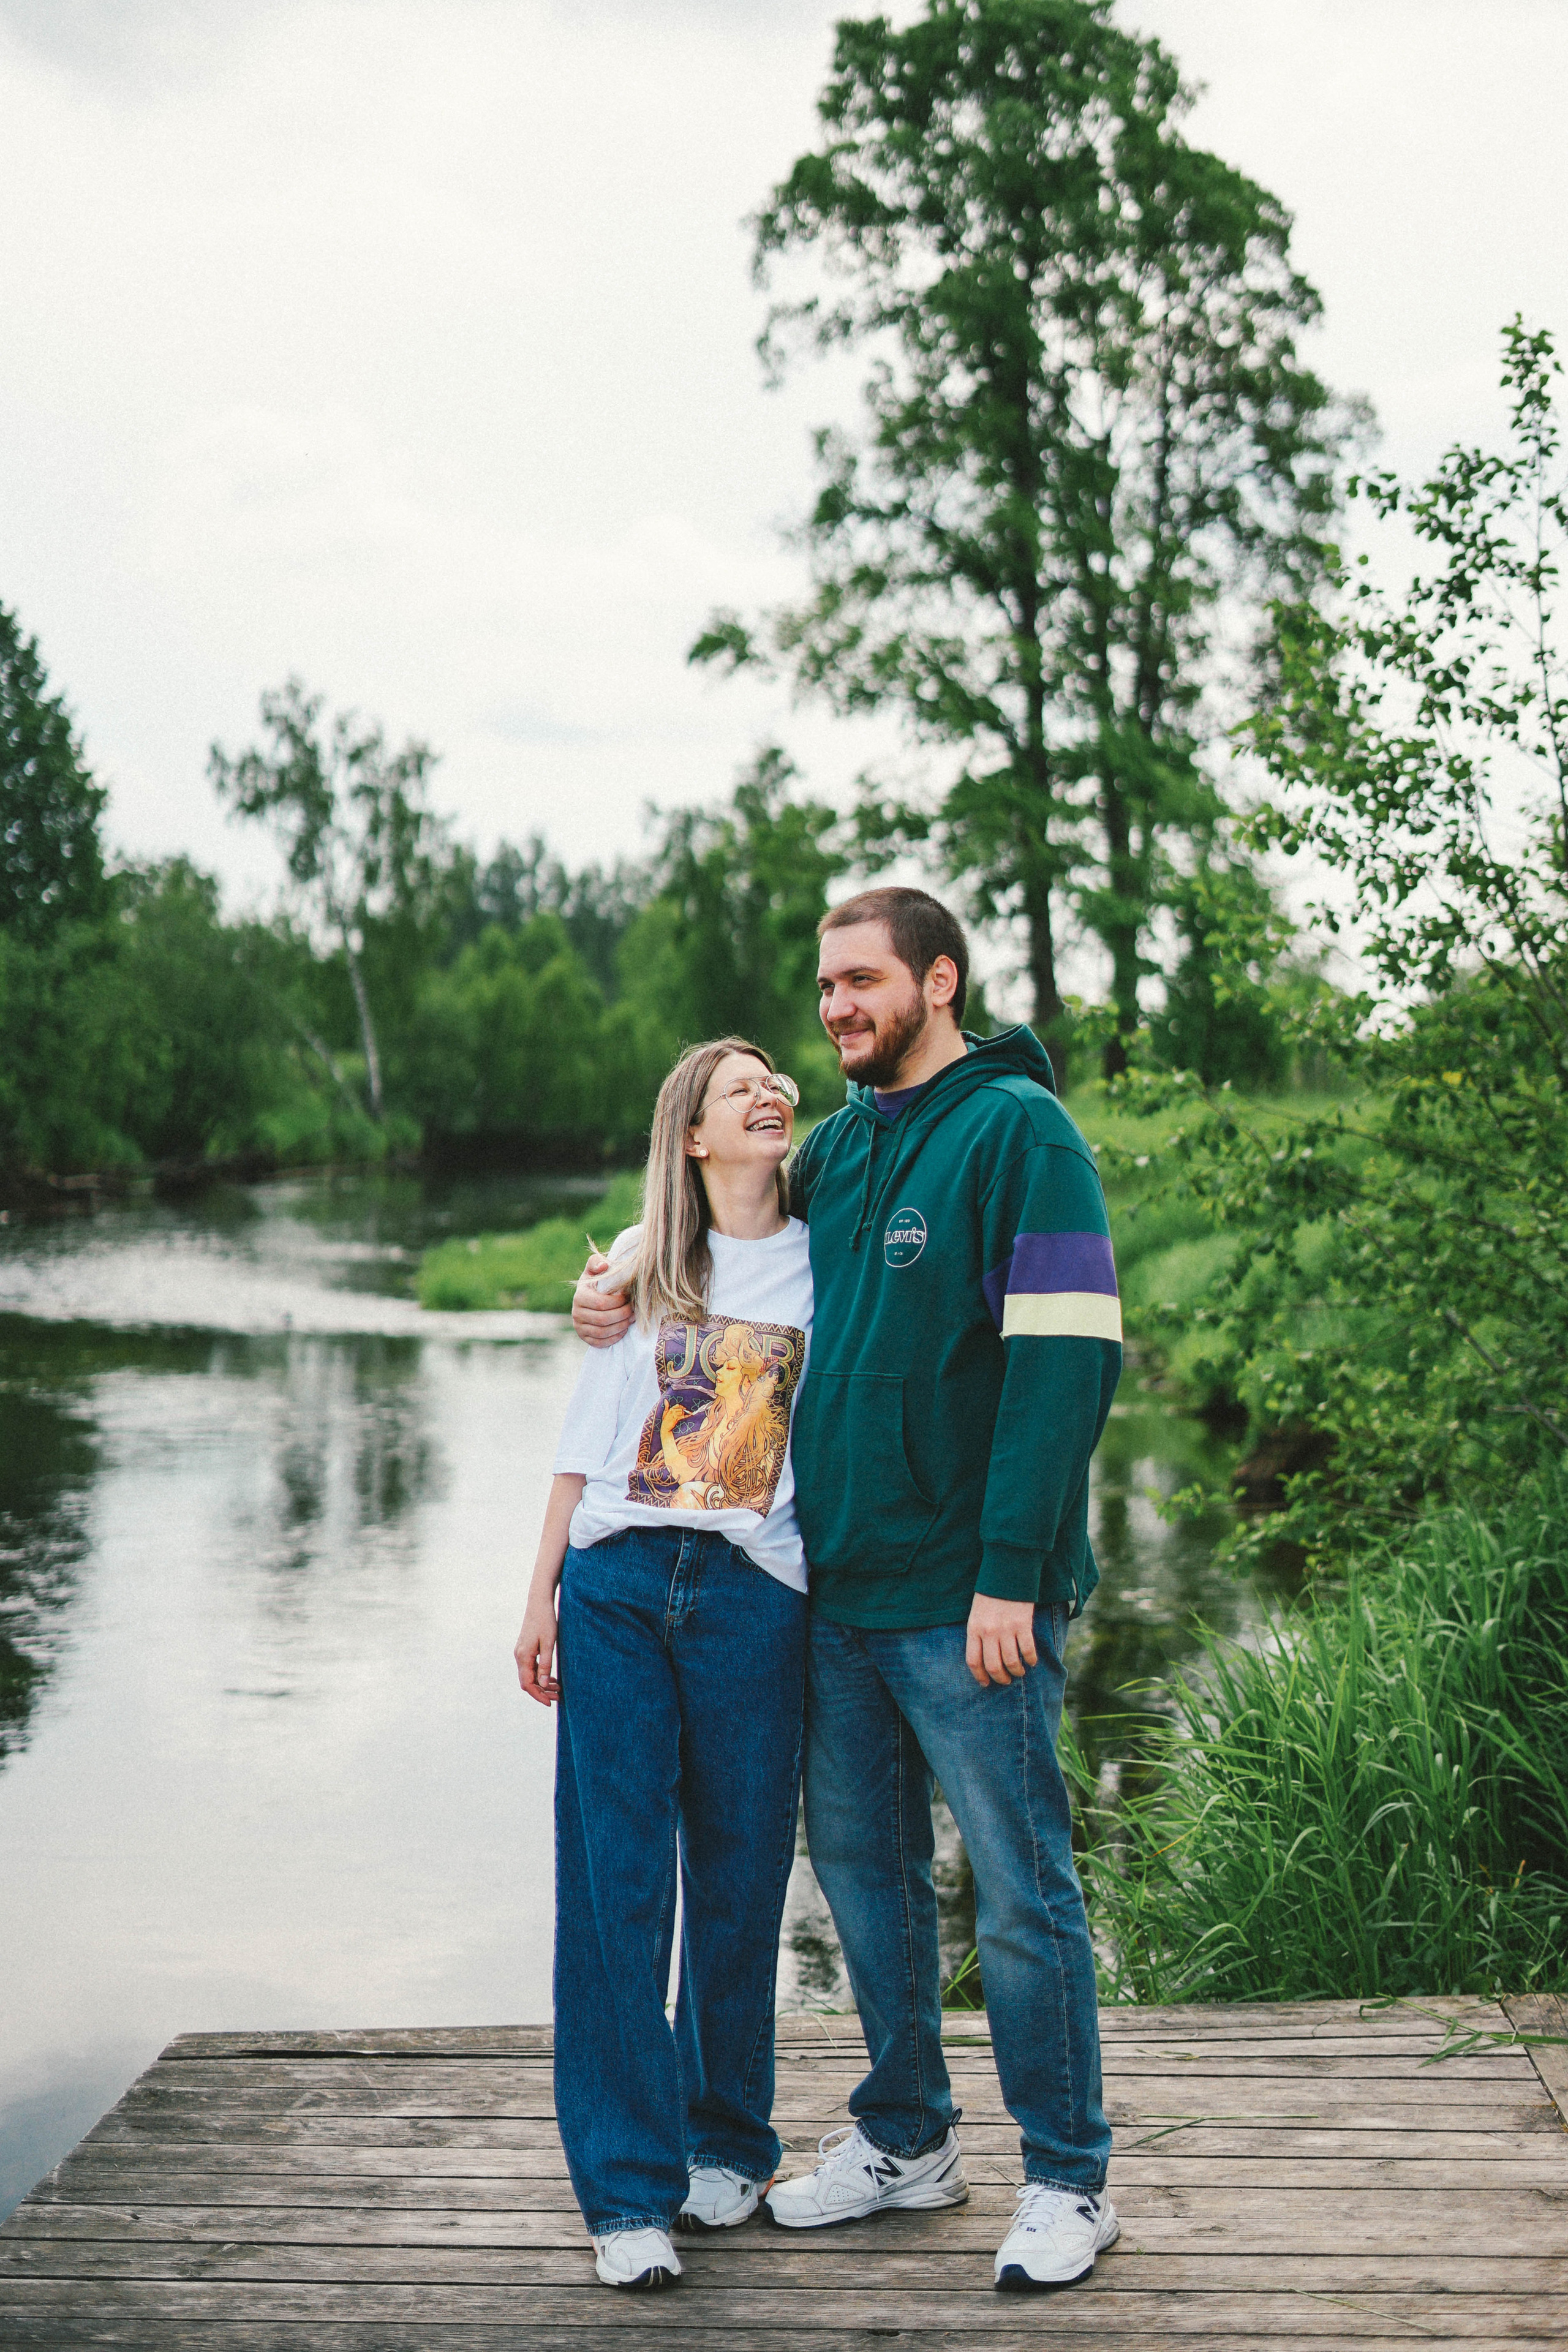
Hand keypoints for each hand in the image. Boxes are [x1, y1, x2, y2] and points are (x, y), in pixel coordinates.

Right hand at [514, 1591, 560, 1706]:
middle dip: (542, 1692)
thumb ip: (546, 1664)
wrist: (539, 1603)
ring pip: (530, 1675)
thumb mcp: (549, 1643)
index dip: (538, 1696)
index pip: (528, 1684)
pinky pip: (531, 1667)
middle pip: (528, 1682)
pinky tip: (552, 1678)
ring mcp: (521, 1652)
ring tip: (558, 1688)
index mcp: (524, 1656)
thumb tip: (544, 1684)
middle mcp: (519, 1656)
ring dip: (542, 1684)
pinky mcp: (526, 1649)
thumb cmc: (546, 1621)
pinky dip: (541, 1675)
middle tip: (558, 1697)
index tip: (550, 1703)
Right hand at [572, 1253, 632, 1347]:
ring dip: (621, 1326)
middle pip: (603, 1319)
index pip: (601, 1303)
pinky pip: (600, 1342)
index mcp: (579, 1296)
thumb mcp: (595, 1268)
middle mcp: (576, 1313)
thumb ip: (597, 1262)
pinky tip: (623, 1329)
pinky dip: (614, 1338)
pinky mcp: (585, 1338)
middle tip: (634, 1310)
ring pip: (603, 1332)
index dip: (619, 1302)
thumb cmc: (597, 1281)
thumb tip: (604, 1266)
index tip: (629, 1297)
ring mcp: (579, 1327)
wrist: (590, 1297)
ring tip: (631, 1319)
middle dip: (622, 1315)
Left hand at [965, 1594, 1037, 1687]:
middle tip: (1005, 1681)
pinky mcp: (1023, 1625)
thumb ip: (978, 1634)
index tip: (985, 1683)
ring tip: (1019, 1672)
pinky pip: (1027, 1650)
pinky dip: (1030, 1659)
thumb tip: (984, 1659)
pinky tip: (1032, 1661)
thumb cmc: (990, 1595)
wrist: (1006, 1574)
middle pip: (993, 1665)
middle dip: (1000, 1678)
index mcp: (974, 1629)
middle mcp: (989, 1632)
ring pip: (1011, 1661)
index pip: (973, 1661)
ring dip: (1016, 1671)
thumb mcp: (976, 1614)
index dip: (980, 1676)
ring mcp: (1006, 1629)